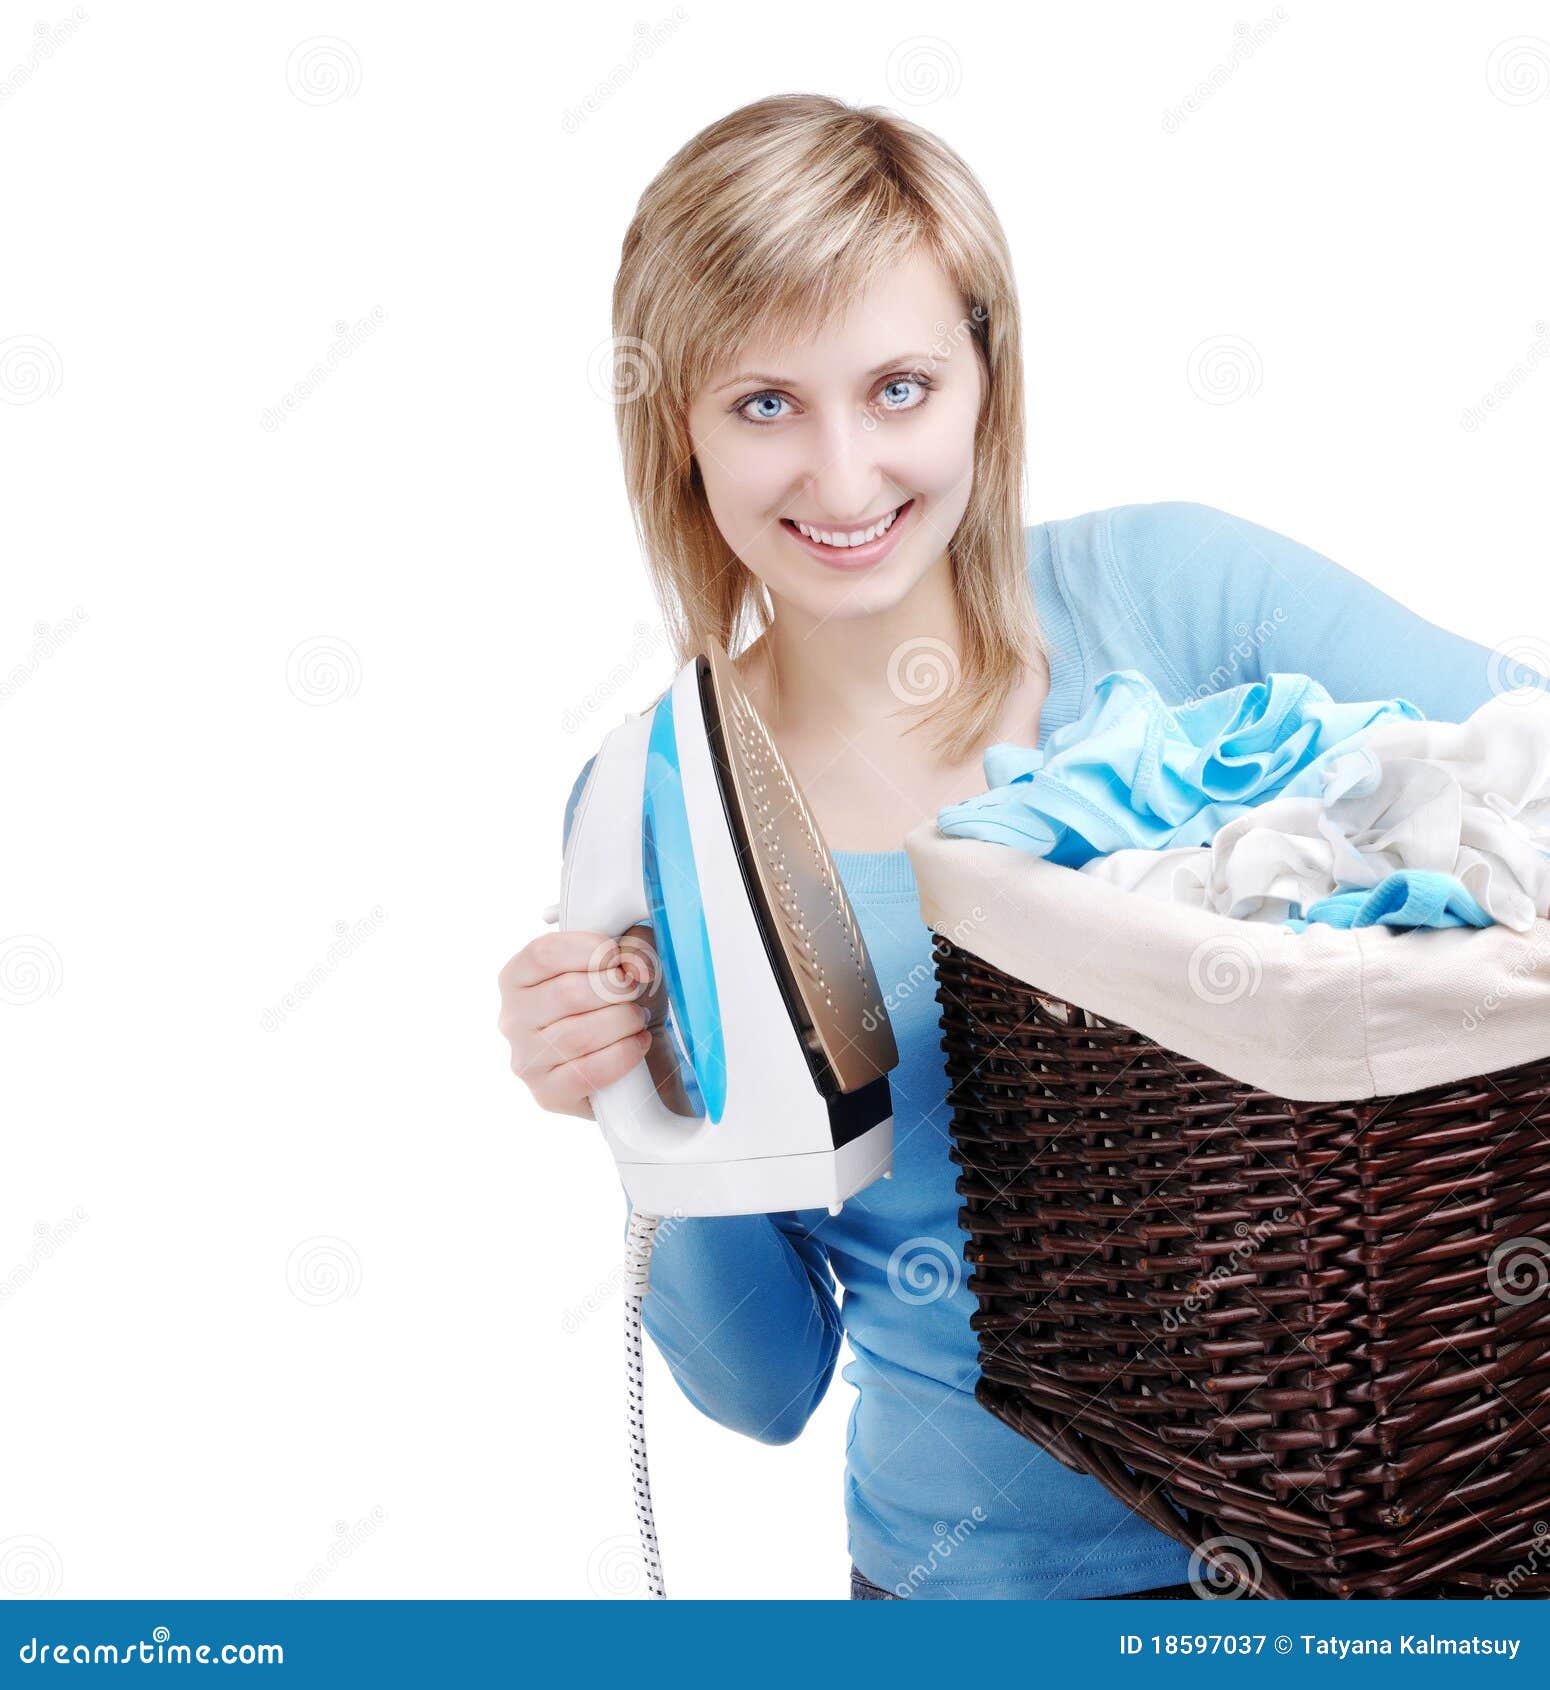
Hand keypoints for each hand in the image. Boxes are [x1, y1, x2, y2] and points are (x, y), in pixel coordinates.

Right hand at [496, 929, 656, 1119]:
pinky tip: (637, 1043)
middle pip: (566, 993)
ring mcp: (526, 1059)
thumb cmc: (621, 1003)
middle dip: (615, 990)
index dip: (591, 950)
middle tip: (634, 993)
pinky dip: (623, 1054)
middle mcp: (512, 1018)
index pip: (544, 954)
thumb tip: (636, 964)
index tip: (620, 958)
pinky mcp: (547, 1094)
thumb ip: (632, 945)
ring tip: (637, 1019)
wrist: (636, 1059)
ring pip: (578, 1034)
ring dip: (623, 1021)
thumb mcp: (628, 963)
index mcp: (518, 976)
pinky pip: (588, 1072)